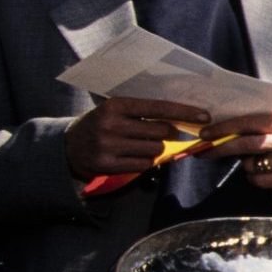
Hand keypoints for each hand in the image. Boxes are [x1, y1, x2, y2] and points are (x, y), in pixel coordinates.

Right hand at [66, 97, 210, 177]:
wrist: (67, 147)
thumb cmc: (101, 125)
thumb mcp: (116, 112)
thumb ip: (143, 113)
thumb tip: (180, 120)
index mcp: (116, 105)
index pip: (158, 107)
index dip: (184, 111)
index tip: (205, 116)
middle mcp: (111, 124)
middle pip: (161, 131)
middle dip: (169, 134)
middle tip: (167, 134)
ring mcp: (108, 145)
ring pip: (155, 149)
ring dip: (157, 150)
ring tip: (142, 146)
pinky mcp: (107, 165)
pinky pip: (144, 165)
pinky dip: (146, 163)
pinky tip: (133, 158)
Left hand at [201, 111, 271, 188]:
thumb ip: (252, 127)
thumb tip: (214, 133)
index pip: (250, 122)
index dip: (225, 128)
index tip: (204, 134)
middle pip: (248, 145)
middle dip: (222, 148)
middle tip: (203, 151)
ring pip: (252, 165)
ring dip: (245, 164)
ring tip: (256, 160)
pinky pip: (260, 180)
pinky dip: (254, 177)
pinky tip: (263, 171)